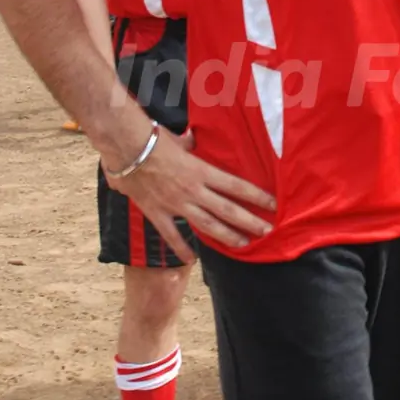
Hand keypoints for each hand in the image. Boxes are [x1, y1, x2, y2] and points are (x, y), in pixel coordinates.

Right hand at [106, 128, 275, 262]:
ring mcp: (176, 204)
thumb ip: (189, 144)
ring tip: (243, 244)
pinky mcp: (157, 213)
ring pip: (207, 225)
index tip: (272, 204)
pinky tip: (193, 260)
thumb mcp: (179, 139)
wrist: (127, 148)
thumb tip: (193, 138)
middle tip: (267, 230)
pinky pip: (172, 235)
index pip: (236, 186)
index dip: (256, 196)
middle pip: (227, 209)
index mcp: (201, 170)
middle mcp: (193, 190)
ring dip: (227, 235)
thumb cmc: (153, 139)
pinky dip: (182, 248)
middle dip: (249, 221)